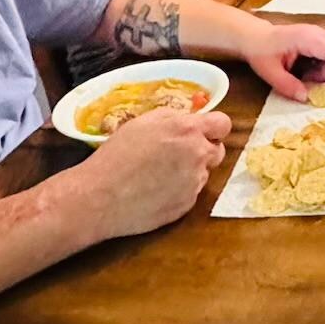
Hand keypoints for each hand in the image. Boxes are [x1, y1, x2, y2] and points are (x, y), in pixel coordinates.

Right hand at [73, 107, 230, 239]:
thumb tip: (189, 119)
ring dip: (190, 171)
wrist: (101, 196)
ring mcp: (194, 183)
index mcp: (187, 130)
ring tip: (160, 174)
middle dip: (204, 149)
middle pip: (218, 151)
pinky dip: (179, 191)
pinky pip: (191, 193)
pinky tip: (156, 190)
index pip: (223, 124)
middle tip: (179, 153)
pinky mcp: (187, 205)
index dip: (215, 127)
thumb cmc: (117, 155)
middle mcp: (198, 155)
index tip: (206, 131)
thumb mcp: (143, 122)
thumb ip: (173, 118)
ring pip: (203, 173)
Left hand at [243, 21, 324, 99]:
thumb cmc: (260, 50)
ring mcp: (318, 33)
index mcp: (305, 38)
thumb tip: (305, 97)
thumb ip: (287, 85)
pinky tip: (313, 73)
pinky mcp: (318, 38)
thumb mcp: (270, 72)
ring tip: (315, 80)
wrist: (255, 37)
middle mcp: (316, 32)